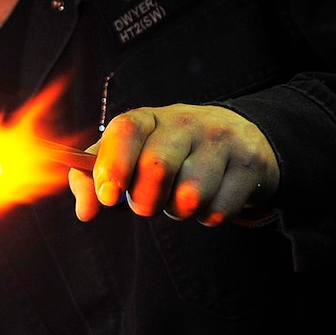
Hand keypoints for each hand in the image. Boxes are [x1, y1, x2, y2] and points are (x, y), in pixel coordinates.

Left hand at [68, 104, 279, 224]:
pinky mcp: (249, 163)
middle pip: (157, 167)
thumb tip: (85, 211)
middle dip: (146, 201)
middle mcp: (186, 121)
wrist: (238, 140)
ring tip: (182, 195)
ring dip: (179, 211)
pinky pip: (218, 211)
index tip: (108, 196)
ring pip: (190, 196)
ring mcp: (221, 140)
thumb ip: (95, 179)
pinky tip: (211, 197)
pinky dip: (208, 216)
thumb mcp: (130, 157)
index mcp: (149, 118)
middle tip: (148, 202)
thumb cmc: (170, 155)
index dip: (112, 165)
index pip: (126, 131)